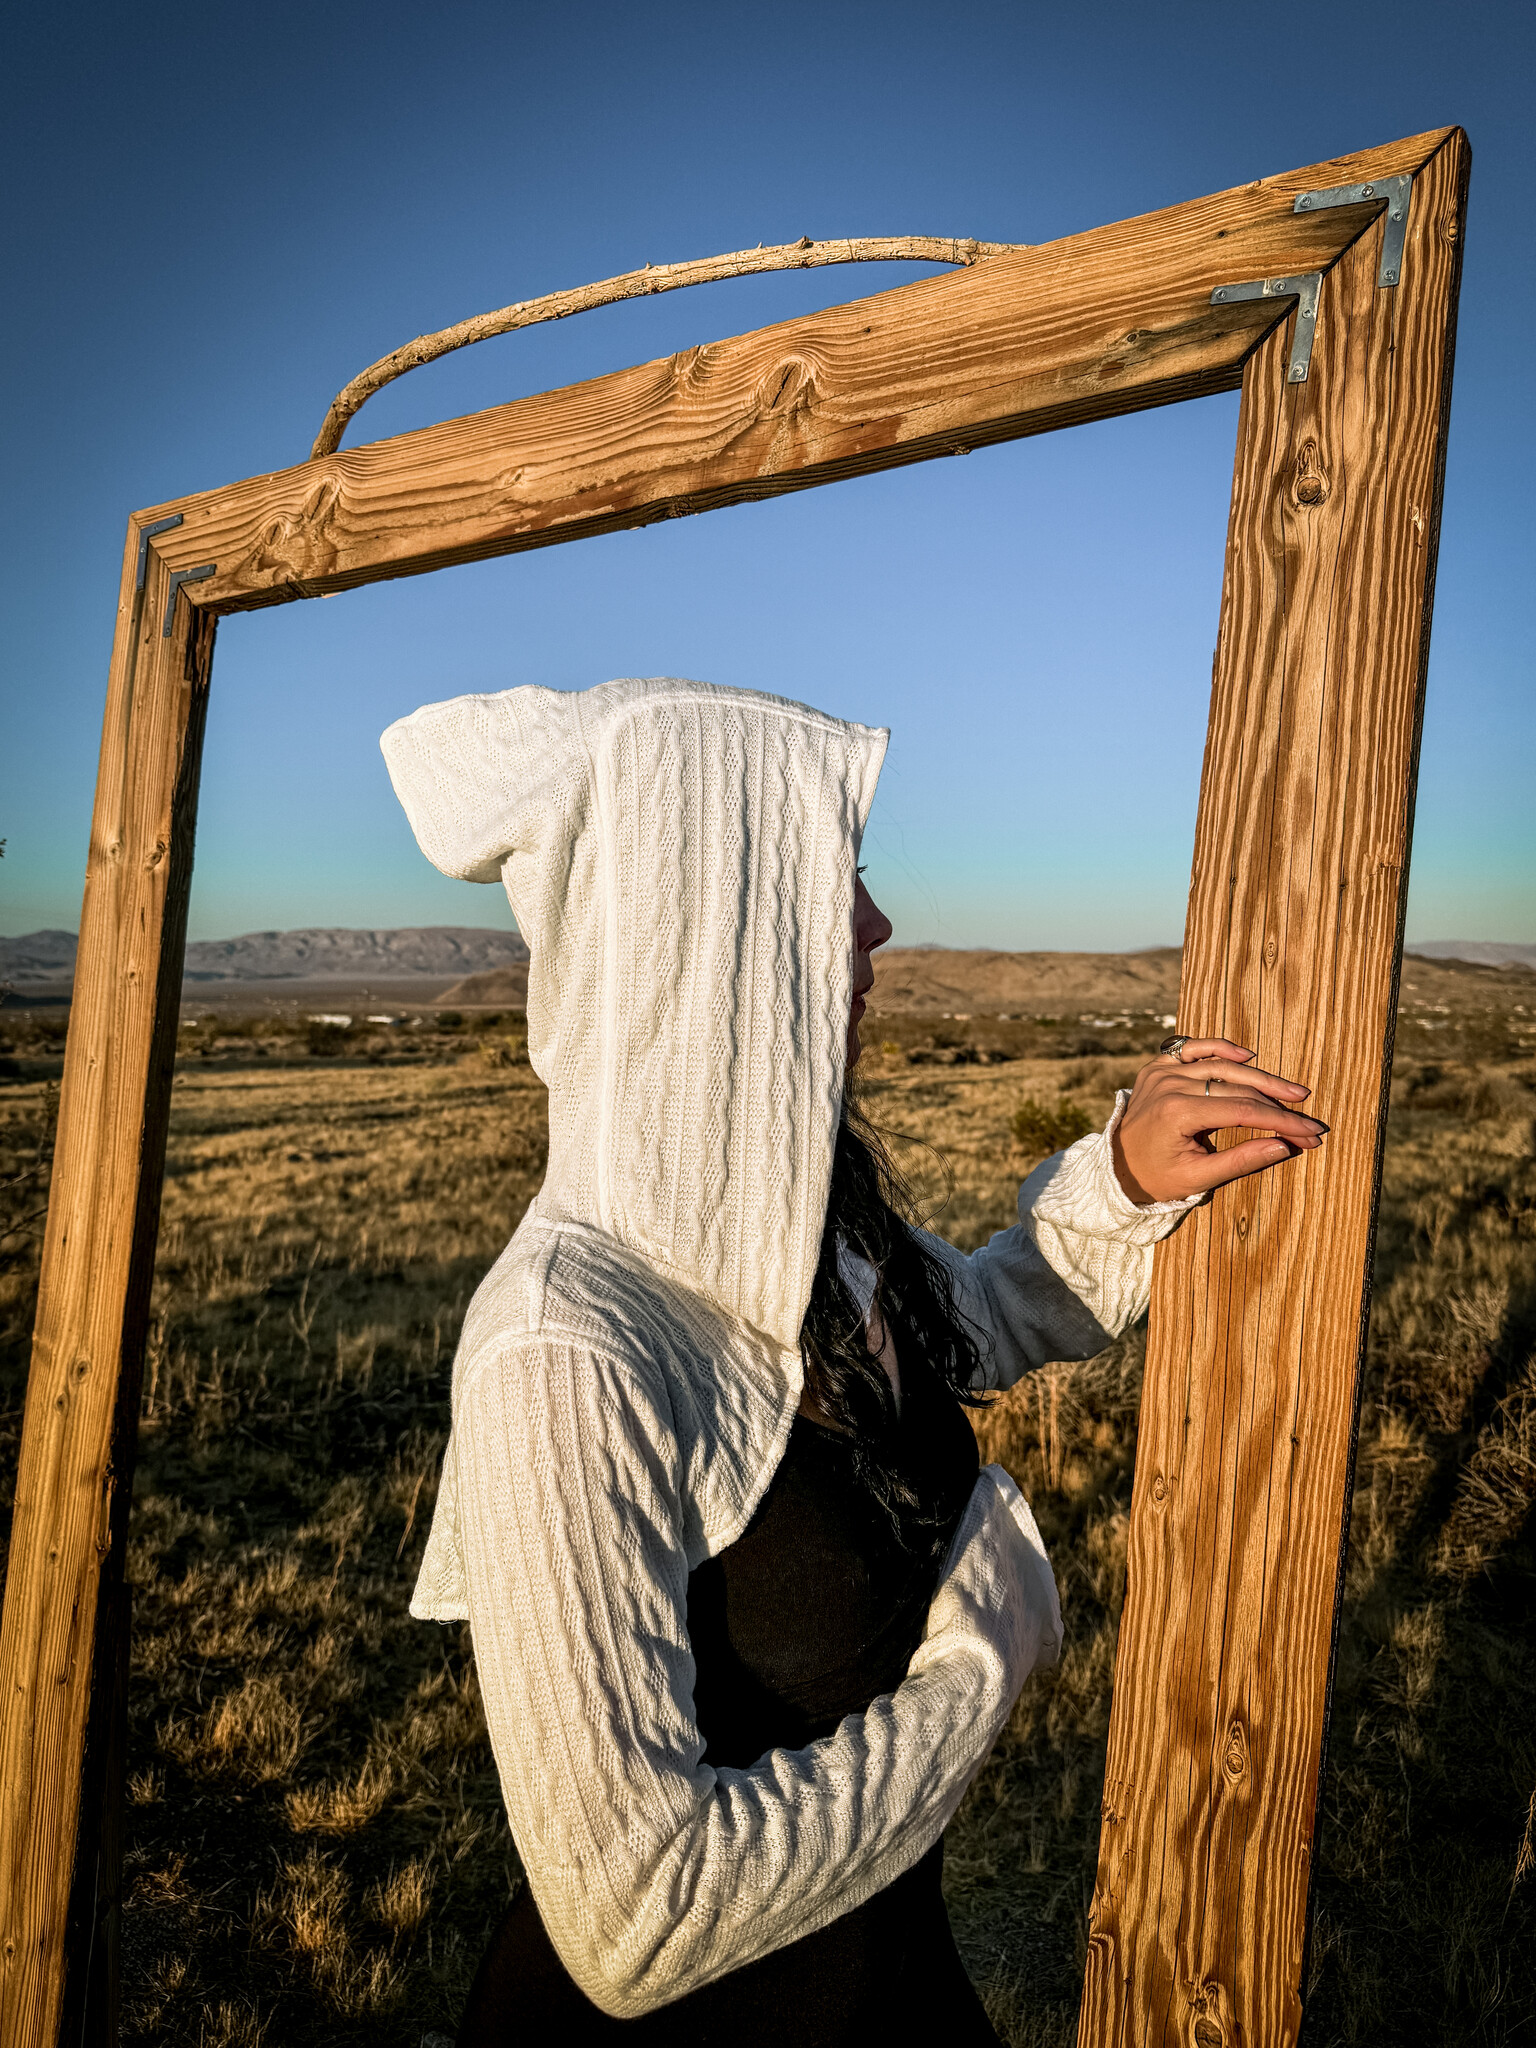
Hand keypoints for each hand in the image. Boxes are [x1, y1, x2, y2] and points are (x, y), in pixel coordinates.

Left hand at [1111, 1037, 1326, 1205]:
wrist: (1115, 1167)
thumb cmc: (1155, 1178)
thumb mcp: (1197, 1178)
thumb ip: (1241, 1161)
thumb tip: (1285, 1147)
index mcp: (1177, 1113)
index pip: (1243, 1111)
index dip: (1281, 1122)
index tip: (1310, 1134)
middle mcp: (1169, 1084)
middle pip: (1238, 1088)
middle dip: (1279, 1106)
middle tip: (1310, 1120)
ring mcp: (1161, 1071)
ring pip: (1222, 1067)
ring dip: (1261, 1079)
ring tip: (1294, 1093)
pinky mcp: (1158, 1066)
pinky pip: (1192, 1047)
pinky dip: (1220, 1048)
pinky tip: (1247, 1056)